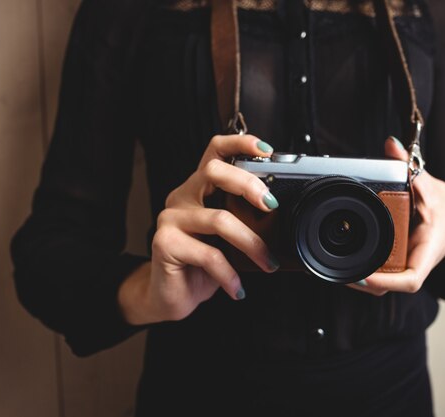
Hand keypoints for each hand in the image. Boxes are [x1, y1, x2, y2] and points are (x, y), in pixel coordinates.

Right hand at [118, 134, 279, 324]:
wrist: (172, 295)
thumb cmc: (203, 264)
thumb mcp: (228, 239)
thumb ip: (244, 221)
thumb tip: (280, 218)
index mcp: (199, 189)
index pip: (215, 152)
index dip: (239, 143)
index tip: (266, 150)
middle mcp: (182, 196)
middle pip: (214, 172)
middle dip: (249, 185)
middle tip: (272, 206)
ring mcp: (171, 218)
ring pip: (219, 219)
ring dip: (251, 244)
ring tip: (267, 263)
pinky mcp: (164, 242)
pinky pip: (208, 255)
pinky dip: (229, 274)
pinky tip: (237, 287)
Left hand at [348, 137, 444, 295]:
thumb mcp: (430, 185)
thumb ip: (408, 166)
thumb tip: (391, 144)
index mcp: (427, 250)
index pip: (411, 279)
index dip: (387, 281)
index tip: (366, 276)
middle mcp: (416, 262)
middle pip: (390, 286)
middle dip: (366, 283)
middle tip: (341, 272)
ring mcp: (407, 265)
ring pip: (385, 283)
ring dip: (364, 280)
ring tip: (340, 270)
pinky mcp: (400, 263)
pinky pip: (383, 274)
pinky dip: (367, 272)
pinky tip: (349, 265)